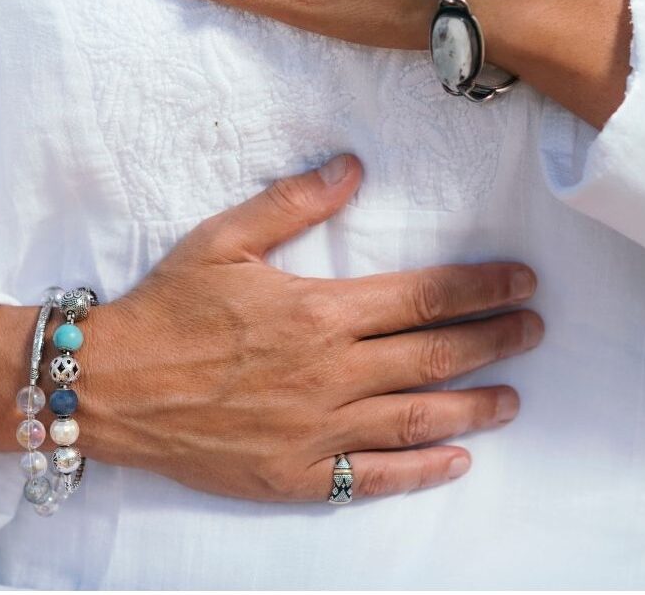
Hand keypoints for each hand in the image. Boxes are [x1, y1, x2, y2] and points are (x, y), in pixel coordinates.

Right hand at [70, 153, 542, 500]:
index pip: (424, 296)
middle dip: (496, 340)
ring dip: (475, 406)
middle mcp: (332, 373)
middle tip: (535, 329)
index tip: (521, 280)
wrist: (109, 386)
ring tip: (513, 397)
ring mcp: (318, 429)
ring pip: (418, 417)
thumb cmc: (165, 308)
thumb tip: (353, 168)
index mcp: (320, 311)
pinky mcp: (297, 475)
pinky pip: (375, 477)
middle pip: (436, 355)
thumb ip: (294, 203)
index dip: (482, 288)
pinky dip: (422, 470)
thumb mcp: (224, 239)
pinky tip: (456, 461)